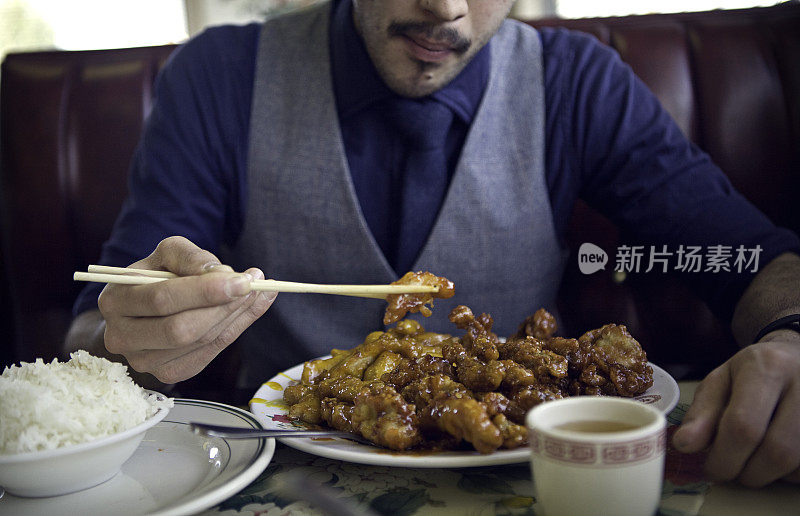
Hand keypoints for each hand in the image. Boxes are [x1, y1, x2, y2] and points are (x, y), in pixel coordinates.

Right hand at [98, 236, 276, 383]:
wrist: (143, 310)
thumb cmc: (156, 277)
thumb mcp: (168, 254)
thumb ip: (191, 257)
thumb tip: (220, 273)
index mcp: (115, 301)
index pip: (163, 299)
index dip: (205, 291)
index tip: (242, 279)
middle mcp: (122, 337)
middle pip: (181, 329)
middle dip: (223, 307)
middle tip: (253, 286)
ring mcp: (143, 361)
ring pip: (199, 343)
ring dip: (235, 317)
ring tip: (257, 292)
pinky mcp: (167, 374)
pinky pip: (209, 354)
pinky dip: (236, 329)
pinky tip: (250, 309)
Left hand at [672, 329, 799, 486]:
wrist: (796, 358)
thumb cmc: (753, 372)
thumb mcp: (721, 382)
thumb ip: (702, 413)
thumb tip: (684, 445)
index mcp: (768, 368)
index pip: (745, 425)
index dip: (724, 457)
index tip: (711, 469)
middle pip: (777, 451)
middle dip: (746, 472)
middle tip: (730, 470)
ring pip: (796, 465)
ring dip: (768, 475)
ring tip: (751, 459)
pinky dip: (788, 474)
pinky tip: (775, 459)